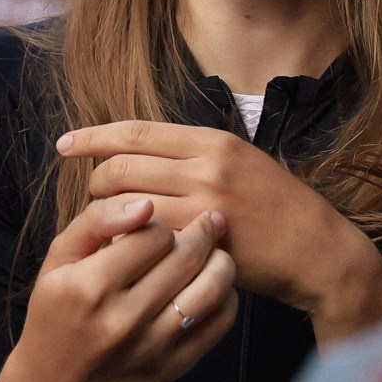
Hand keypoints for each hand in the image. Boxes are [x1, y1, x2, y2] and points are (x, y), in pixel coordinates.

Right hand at [0, 196, 238, 381]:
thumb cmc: (57, 310)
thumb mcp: (59, 258)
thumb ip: (97, 221)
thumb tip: (146, 204)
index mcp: (92, 286)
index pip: (155, 236)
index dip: (162, 222)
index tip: (158, 226)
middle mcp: (125, 319)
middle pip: (188, 257)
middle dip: (202, 232)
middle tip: (208, 221)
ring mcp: (153, 347)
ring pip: (213, 288)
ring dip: (221, 261)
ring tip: (215, 250)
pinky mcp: (174, 366)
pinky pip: (220, 323)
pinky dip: (227, 296)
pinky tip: (213, 285)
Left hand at [58, 121, 381, 337]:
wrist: (316, 248)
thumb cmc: (276, 210)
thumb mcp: (241, 165)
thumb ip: (195, 158)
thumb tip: (142, 154)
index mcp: (211, 141)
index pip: (136, 131)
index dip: (93, 137)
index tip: (65, 144)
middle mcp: (205, 164)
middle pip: (122, 166)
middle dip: (97, 183)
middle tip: (95, 200)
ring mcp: (204, 201)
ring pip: (128, 203)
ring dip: (109, 215)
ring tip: (112, 226)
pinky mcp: (203, 238)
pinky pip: (146, 236)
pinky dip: (129, 242)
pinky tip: (128, 249)